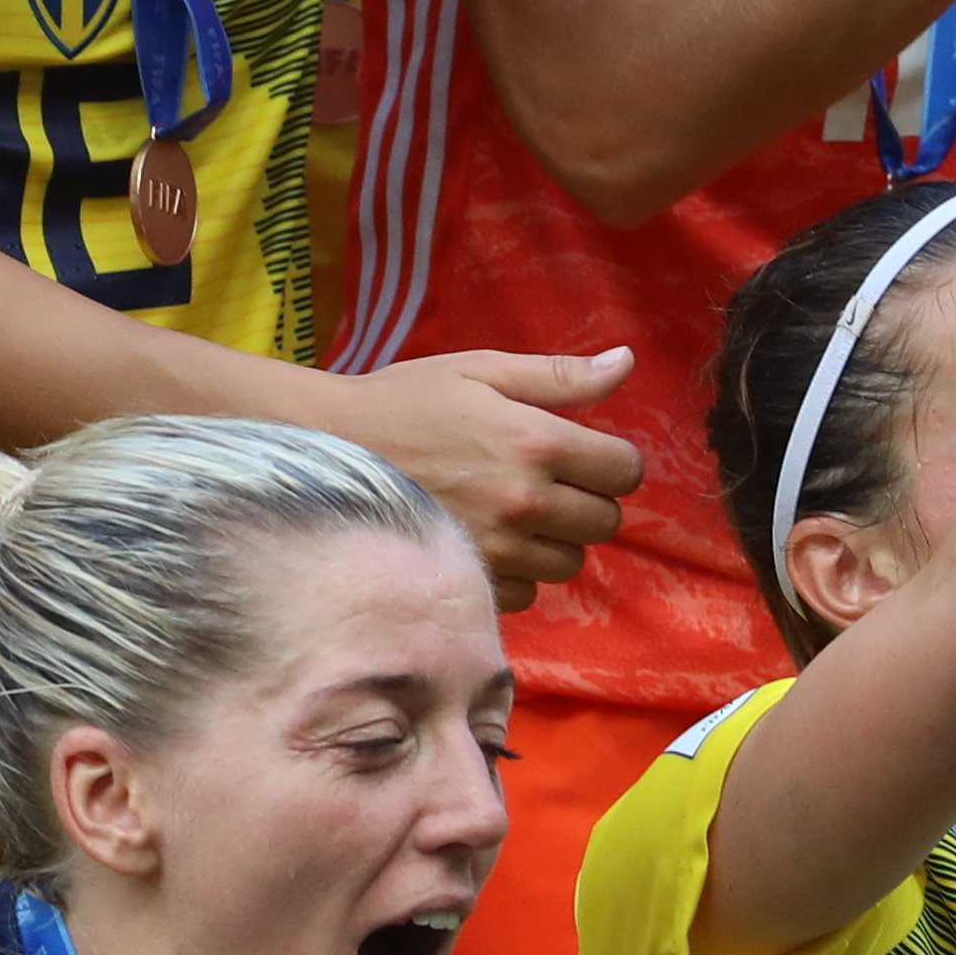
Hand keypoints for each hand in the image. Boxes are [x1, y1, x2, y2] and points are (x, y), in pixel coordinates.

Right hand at [327, 344, 639, 605]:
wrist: (329, 450)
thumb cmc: (405, 401)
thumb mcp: (480, 370)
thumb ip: (558, 375)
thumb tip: (626, 362)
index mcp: (536, 441)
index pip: (625, 470)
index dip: (611, 460)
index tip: (584, 454)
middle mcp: (525, 500)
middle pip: (605, 521)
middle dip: (587, 500)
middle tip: (547, 482)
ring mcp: (499, 548)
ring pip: (571, 561)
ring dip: (555, 540)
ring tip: (516, 512)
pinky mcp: (472, 579)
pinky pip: (529, 592)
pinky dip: (518, 572)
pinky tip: (490, 541)